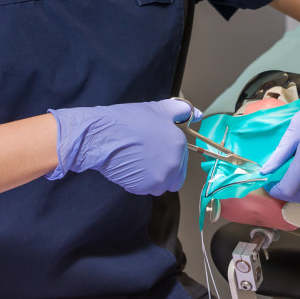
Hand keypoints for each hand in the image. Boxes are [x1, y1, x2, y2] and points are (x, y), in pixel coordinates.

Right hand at [48, 98, 200, 194]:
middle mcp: (174, 164)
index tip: (155, 149)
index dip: (168, 154)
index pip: (182, 159)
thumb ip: (181, 111)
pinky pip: (145, 189)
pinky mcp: (143, 188)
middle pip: (175, 176)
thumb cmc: (127, 121)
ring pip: (160, 185)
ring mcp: (159, 178)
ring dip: (152, 178)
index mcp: (179, 144)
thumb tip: (197, 114)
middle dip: (164, 169)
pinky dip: (139, 182)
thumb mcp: (158, 109)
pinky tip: (129, 167)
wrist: (102, 135)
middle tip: (147, 157)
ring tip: (138, 162)